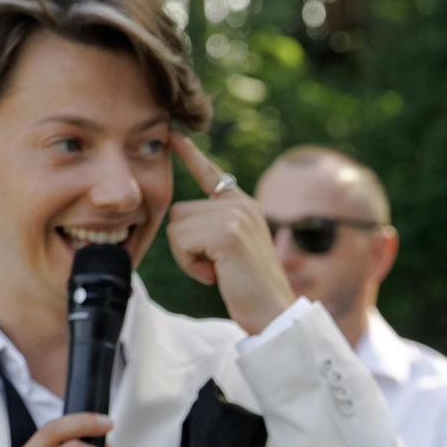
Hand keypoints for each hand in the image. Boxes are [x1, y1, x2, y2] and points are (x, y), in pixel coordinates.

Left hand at [167, 137, 293, 334]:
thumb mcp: (233, 250)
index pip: (211, 174)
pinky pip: (182, 242)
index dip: (190, 155)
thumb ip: (215, 228)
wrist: (274, 313)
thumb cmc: (250, 290)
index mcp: (244, 206)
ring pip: (177, 227)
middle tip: (213, 267)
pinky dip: (190, 265)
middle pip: (179, 212)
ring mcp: (235, 216)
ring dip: (186, 257)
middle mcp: (241, 204)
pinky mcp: (226, 233)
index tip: (172, 134)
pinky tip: (214, 276)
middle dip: (185, 245)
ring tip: (216, 271)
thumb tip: (182, 220)